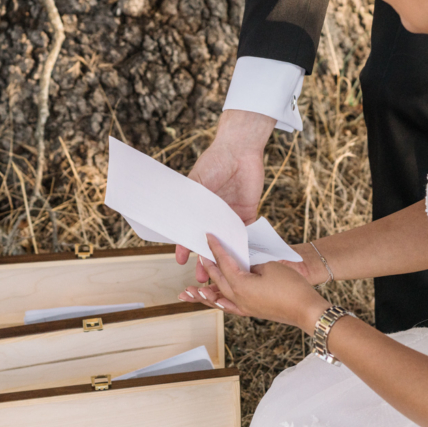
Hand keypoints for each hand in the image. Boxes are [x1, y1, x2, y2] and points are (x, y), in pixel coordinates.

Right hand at [178, 110, 275, 270]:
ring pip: (226, 244)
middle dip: (205, 260)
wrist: (240, 149)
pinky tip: (240, 261)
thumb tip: (178, 223)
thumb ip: (190, 202)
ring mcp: (231, 216)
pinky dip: (244, 248)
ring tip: (220, 275)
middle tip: (200, 277)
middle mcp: (214, 215)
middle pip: (208, 242)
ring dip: (223, 259)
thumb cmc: (214, 161)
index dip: (184, 246)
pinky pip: (246, 235)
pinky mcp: (248, 214)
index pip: (190, 232)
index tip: (180, 260)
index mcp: (199, 208)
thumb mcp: (196, 181)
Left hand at [180, 235, 328, 332]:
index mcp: (240, 285)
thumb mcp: (270, 267)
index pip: (224, 263)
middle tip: (197, 256)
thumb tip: (242, 264)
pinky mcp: (251, 312)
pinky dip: (218, 303)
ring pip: (218, 299)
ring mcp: (243, 307)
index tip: (208, 237)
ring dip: (203, 295)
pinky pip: (228, 307)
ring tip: (188, 293)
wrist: (306, 310)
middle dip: (206, 268)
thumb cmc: (291, 287)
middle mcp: (238, 298)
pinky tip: (215, 302)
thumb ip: (252, 264)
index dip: (216, 249)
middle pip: (217, 280)